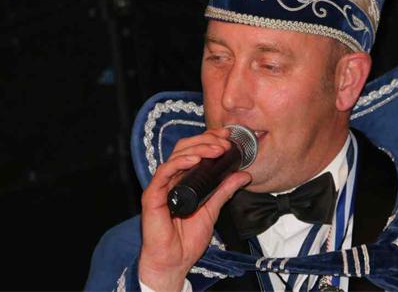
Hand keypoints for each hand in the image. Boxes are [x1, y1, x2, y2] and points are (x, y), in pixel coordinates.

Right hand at [138, 128, 251, 290]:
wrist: (175, 260)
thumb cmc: (187, 239)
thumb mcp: (213, 208)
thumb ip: (225, 190)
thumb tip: (244, 175)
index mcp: (184, 179)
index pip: (194, 150)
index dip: (209, 139)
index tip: (227, 137)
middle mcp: (172, 178)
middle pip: (185, 148)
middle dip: (206, 140)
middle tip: (225, 143)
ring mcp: (162, 185)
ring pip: (176, 155)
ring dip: (198, 148)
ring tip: (216, 150)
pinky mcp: (153, 195)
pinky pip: (164, 172)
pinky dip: (179, 162)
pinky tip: (195, 160)